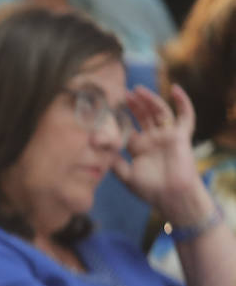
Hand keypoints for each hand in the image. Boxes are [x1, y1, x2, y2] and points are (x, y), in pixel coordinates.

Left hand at [113, 85, 207, 221]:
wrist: (172, 197)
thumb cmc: (150, 190)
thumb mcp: (126, 176)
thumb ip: (114, 163)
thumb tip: (100, 150)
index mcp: (139, 148)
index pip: (128, 128)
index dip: (118, 118)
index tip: (106, 108)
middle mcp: (153, 139)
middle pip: (143, 116)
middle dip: (134, 105)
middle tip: (123, 93)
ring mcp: (167, 136)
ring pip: (159, 112)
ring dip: (149, 99)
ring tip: (137, 90)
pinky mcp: (181, 136)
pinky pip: (185, 116)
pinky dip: (183, 102)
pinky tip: (175, 88)